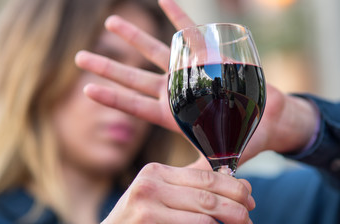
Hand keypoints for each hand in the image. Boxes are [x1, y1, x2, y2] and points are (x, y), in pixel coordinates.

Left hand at [75, 0, 317, 164]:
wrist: (267, 120)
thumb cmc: (242, 138)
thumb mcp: (218, 154)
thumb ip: (200, 166)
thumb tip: (185, 182)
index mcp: (172, 114)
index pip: (135, 106)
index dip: (112, 98)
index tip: (86, 89)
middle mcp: (174, 91)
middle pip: (134, 78)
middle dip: (108, 67)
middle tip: (79, 58)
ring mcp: (188, 72)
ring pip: (155, 51)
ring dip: (133, 37)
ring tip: (109, 22)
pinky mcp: (208, 58)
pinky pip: (191, 33)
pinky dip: (178, 18)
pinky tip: (164, 0)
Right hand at [102, 163, 254, 223]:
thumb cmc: (139, 217)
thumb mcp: (158, 194)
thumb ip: (190, 187)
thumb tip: (237, 185)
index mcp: (156, 171)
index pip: (205, 176)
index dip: (233, 186)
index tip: (249, 196)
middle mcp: (150, 184)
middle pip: (208, 195)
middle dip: (236, 207)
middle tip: (249, 217)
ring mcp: (147, 206)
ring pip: (205, 216)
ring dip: (230, 222)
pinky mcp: (148, 223)